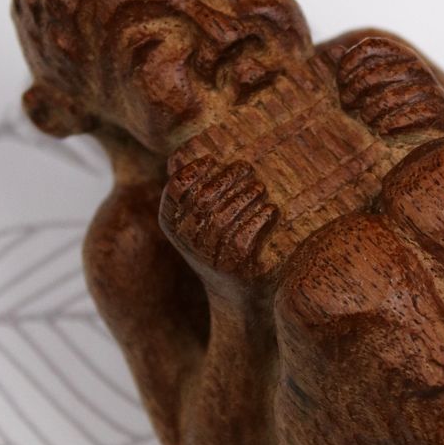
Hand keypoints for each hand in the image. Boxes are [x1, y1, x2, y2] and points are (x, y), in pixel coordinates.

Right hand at [160, 151, 277, 281]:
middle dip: (227, 178)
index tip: (212, 159)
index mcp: (172, 222)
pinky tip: (271, 210)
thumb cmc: (216, 242)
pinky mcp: (233, 265)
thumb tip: (178, 155)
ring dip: (246, 196)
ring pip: (226, 215)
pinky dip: (261, 218)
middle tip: (245, 167)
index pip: (176, 188)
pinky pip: (246, 234)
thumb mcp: (197, 218)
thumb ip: (190, 190)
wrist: (236, 289)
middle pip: (204, 197)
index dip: (194, 169)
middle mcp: (186, 239)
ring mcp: (208, 254)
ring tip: (259, 188)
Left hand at [337, 35, 443, 139]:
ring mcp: (430, 86)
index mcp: (399, 54)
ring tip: (367, 121)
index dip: (350, 61)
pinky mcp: (441, 107)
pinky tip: (384, 131)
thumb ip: (352, 71)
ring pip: (390, 97)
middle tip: (347, 105)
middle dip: (355, 89)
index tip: (340, 81)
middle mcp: (416, 66)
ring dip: (372, 111)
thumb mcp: (372, 89)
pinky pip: (410, 114)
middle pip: (377, 72)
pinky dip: (392, 124)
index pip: (371, 46)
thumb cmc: (394, 109)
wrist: (433, 137)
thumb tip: (333, 52)